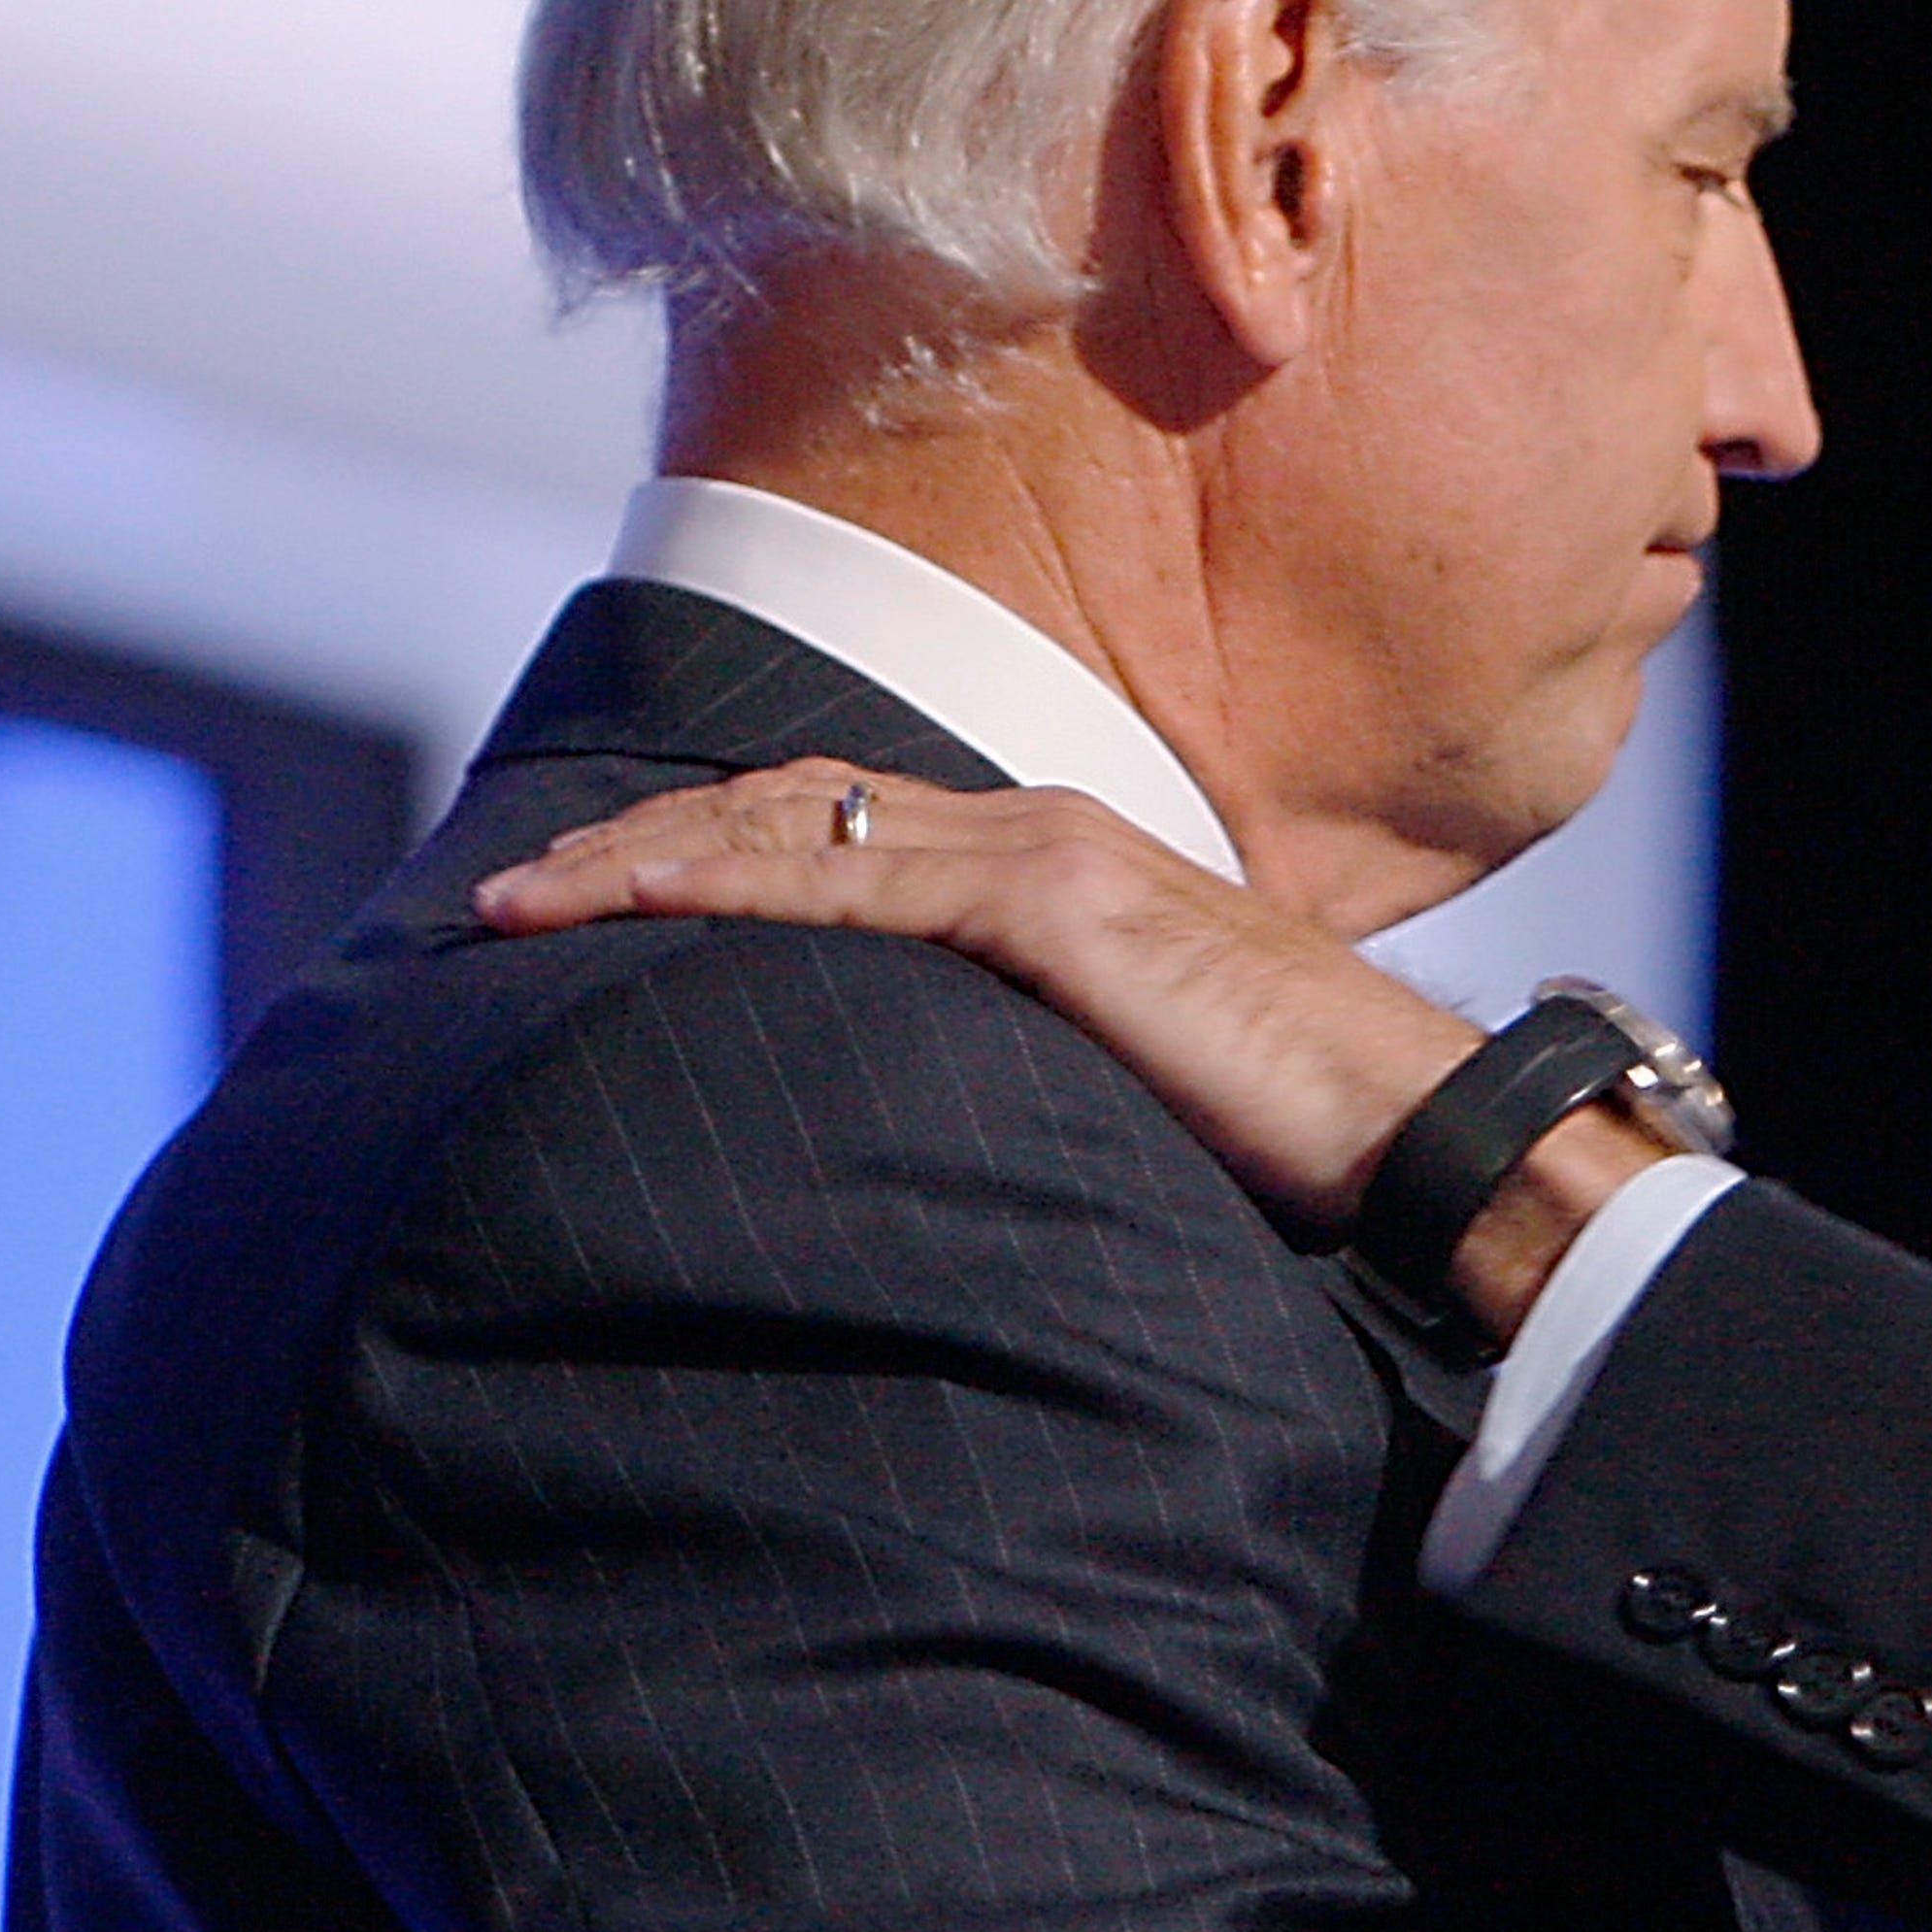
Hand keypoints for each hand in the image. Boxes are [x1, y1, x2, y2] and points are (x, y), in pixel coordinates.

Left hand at [471, 763, 1490, 1242]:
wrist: (1421, 1126)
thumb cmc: (1309, 1128)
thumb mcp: (1142, 1076)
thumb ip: (1044, 1058)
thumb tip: (952, 1120)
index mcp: (1059, 865)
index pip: (848, 826)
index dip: (714, 846)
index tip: (601, 894)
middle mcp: (1038, 831)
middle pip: (790, 803)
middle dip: (638, 842)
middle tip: (510, 894)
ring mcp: (1045, 857)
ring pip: (794, 826)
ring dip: (640, 860)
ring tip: (519, 905)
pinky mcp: (1057, 909)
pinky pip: (852, 886)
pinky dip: (724, 885)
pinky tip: (632, 909)